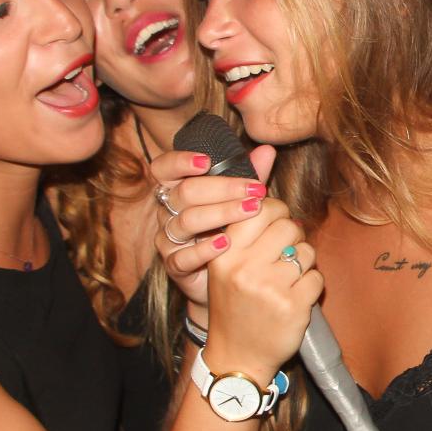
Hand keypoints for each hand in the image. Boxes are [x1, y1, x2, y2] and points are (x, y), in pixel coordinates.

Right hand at [152, 145, 275, 308]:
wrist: (225, 280)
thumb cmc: (230, 231)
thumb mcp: (239, 202)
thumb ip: (249, 176)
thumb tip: (268, 150)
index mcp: (177, 190)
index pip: (163, 169)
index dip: (179, 162)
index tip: (207, 161)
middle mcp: (168, 212)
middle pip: (183, 193)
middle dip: (221, 188)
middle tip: (254, 189)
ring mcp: (168, 240)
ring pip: (185, 221)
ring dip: (220, 214)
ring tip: (250, 211)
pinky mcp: (174, 266)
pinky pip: (183, 257)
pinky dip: (204, 250)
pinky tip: (226, 244)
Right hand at [203, 197, 320, 382]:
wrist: (236, 357)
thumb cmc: (234, 307)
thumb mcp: (225, 269)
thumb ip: (245, 236)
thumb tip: (275, 204)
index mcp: (225, 254)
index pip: (260, 209)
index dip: (276, 211)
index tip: (277, 223)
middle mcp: (245, 268)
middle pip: (288, 226)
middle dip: (294, 237)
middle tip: (287, 253)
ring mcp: (270, 287)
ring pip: (307, 252)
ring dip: (304, 263)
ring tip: (288, 279)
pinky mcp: (293, 306)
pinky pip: (316, 278)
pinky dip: (311, 286)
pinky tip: (296, 297)